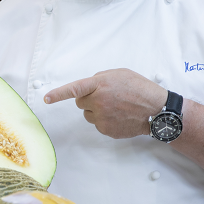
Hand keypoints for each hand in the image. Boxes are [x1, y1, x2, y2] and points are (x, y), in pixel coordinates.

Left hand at [43, 69, 166, 138]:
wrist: (157, 110)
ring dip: (96, 110)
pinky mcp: (105, 129)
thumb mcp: (119, 74)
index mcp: (100, 84)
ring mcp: (102, 117)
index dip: (58, 94)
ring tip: (115, 107)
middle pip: (80, 102)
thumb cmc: (140, 89)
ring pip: (87, 114)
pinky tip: (119, 116)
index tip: (46, 99)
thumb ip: (100, 78)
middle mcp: (98, 101)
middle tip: (106, 97)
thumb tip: (88, 86)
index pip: (74, 89)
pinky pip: (97, 124)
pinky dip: (105, 120)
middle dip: (88, 99)